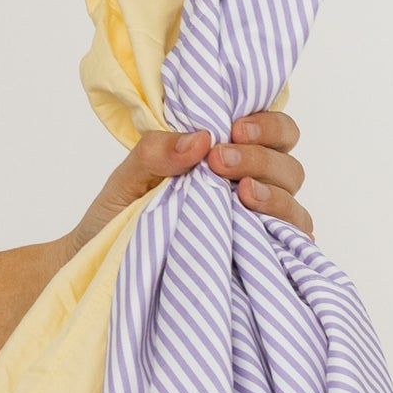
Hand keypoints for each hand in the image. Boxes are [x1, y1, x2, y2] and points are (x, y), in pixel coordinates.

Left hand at [61, 110, 313, 260]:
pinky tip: (255, 226)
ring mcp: (257, 227)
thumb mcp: (125, 180)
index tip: (233, 128)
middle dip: (260, 156)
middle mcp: (248, 188)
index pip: (272, 130)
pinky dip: (285, 230)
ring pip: (294, 199)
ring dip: (273, 191)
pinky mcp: (260, 261)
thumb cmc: (114, 220)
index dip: (266, 124)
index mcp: (224, 158)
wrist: (99, 268)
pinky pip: (293, 243)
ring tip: (241, 194)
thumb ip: (155, 152)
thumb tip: (202, 138)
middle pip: (288, 162)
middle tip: (219, 161)